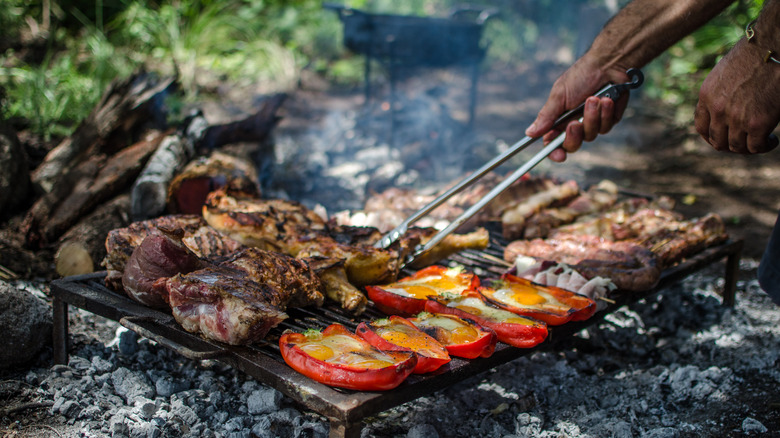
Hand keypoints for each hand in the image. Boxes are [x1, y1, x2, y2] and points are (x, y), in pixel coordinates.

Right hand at [525, 56, 632, 161]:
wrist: (609, 64)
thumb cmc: (582, 76)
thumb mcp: (559, 96)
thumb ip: (546, 116)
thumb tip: (529, 133)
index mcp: (559, 119)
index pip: (552, 142)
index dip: (554, 152)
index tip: (559, 155)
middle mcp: (574, 123)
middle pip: (572, 145)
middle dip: (574, 135)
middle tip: (574, 123)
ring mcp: (592, 123)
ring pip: (590, 136)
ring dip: (592, 117)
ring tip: (594, 99)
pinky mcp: (608, 120)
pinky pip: (605, 127)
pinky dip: (606, 113)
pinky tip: (607, 99)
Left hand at [695, 39, 779, 153]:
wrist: (773, 46)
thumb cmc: (755, 54)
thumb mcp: (725, 73)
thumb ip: (721, 93)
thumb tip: (728, 108)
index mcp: (706, 96)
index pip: (701, 127)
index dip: (711, 136)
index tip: (723, 138)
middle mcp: (718, 109)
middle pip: (716, 141)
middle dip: (729, 145)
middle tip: (744, 143)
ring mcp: (736, 118)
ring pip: (736, 147)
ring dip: (748, 148)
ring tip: (761, 141)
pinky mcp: (757, 124)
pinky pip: (756, 147)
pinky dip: (765, 146)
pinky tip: (772, 140)